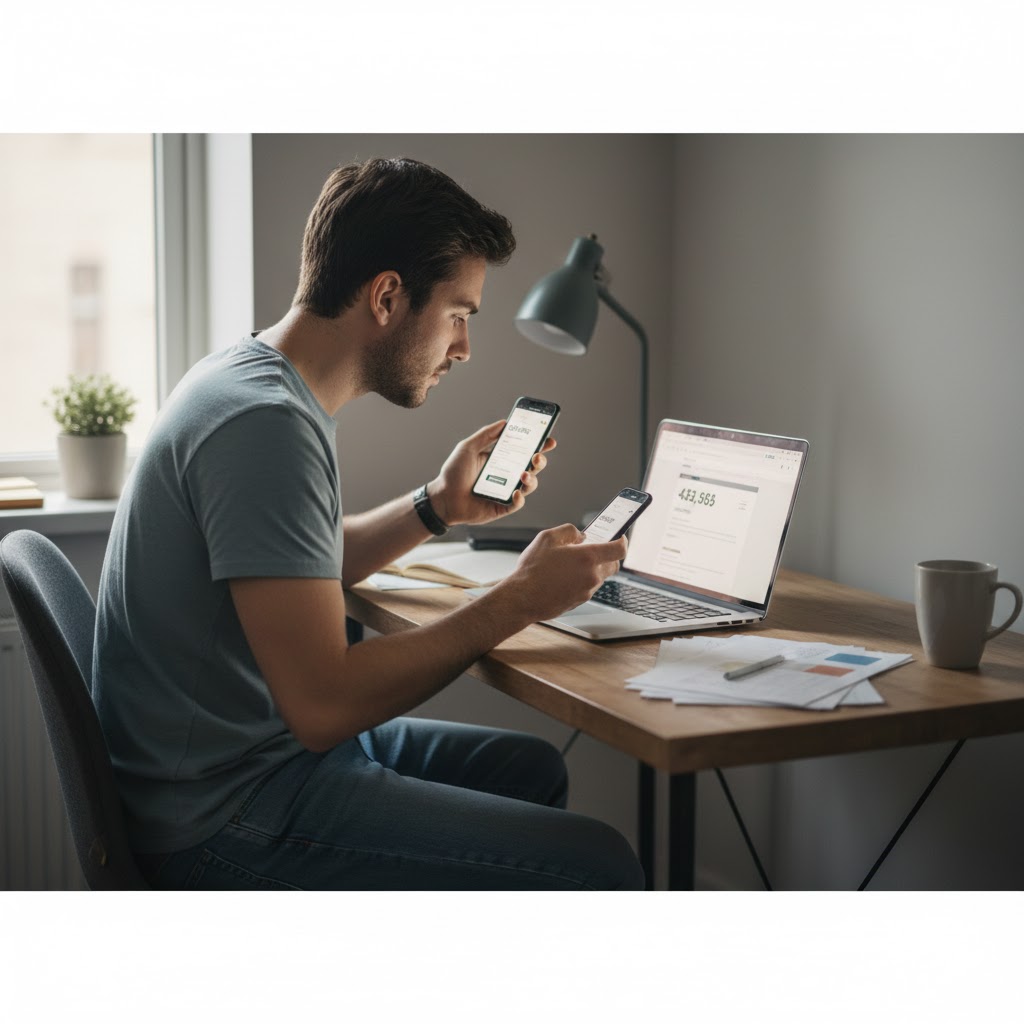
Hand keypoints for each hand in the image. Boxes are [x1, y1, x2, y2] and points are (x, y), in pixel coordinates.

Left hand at [426, 420, 556, 526]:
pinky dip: (519, 498)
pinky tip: (515, 492)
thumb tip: (504, 422)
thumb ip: (485, 435)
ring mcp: (506, 491)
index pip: (524, 450)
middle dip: (540, 461)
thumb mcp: (467, 448)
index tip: (548, 439)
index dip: (539, 445)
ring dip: (531, 479)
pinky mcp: (502, 507)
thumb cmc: (453, 473)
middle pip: (532, 467)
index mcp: (501, 459)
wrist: (442, 498)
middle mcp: (506, 475)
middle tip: (537, 456)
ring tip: (524, 474)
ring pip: (529, 485)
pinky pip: (517, 504)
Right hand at [495, 523, 627, 622]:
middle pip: (613, 564)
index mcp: (587, 558)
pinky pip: (588, 587)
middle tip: (592, 549)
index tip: (618, 537)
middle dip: (606, 555)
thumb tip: (581, 535)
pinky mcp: (579, 602)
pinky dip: (582, 580)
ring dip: (592, 568)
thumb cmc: (533, 569)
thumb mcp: (547, 538)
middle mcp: (592, 576)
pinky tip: (563, 577)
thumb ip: (569, 531)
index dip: (622, 541)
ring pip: (599, 577)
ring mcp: (587, 591)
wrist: (523, 598)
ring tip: (569, 564)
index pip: (619, 549)